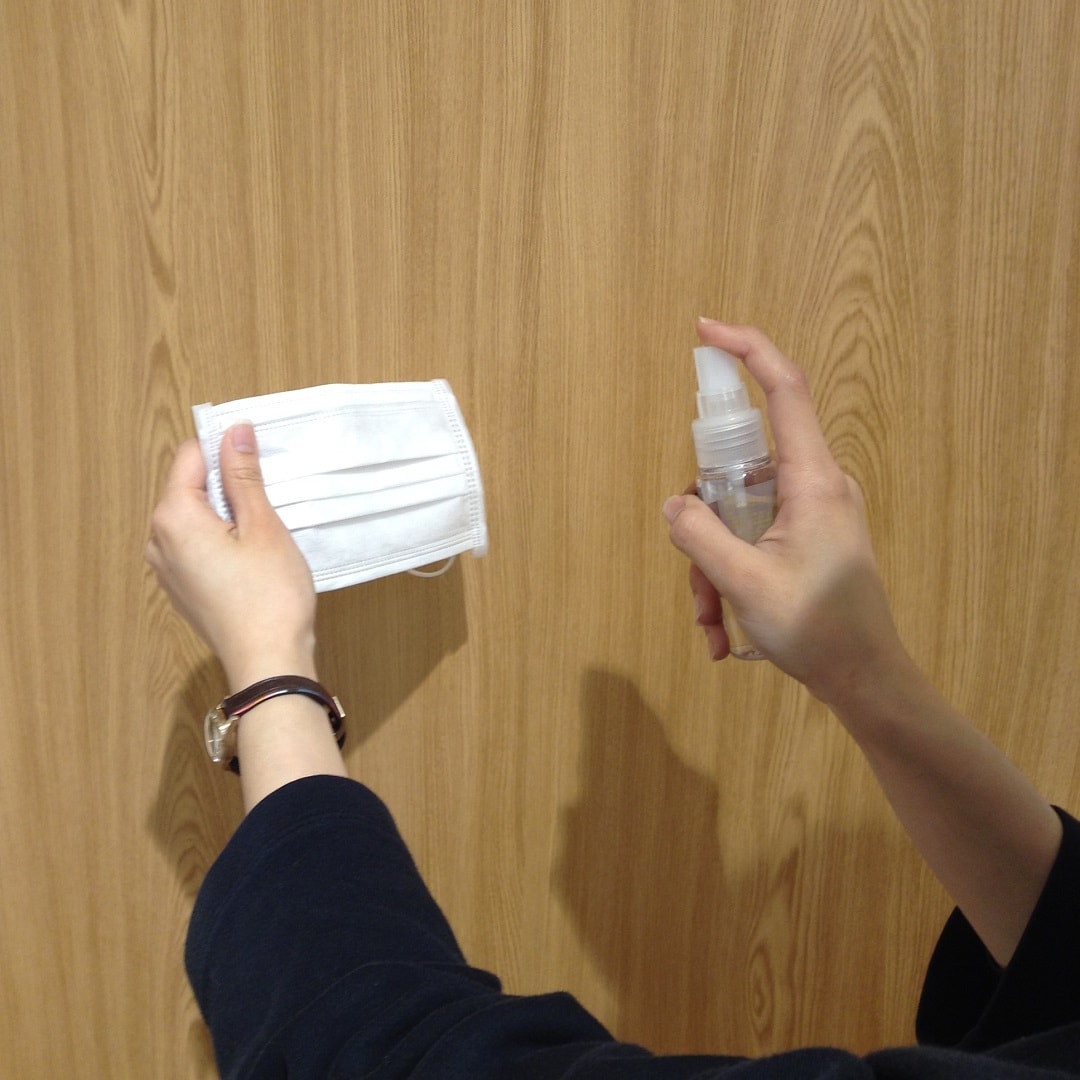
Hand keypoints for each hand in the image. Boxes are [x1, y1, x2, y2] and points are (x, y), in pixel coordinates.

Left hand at [145, 424, 317, 692]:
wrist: (268, 661)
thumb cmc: (269, 595)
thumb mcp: (262, 525)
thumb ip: (243, 475)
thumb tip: (234, 431)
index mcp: (173, 517)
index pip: (190, 456)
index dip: (225, 450)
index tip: (257, 460)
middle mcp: (158, 540)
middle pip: (189, 487)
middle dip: (226, 484)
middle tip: (267, 501)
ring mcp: (166, 568)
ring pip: (194, 518)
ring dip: (226, 514)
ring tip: (262, 533)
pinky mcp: (181, 588)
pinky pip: (195, 546)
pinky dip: (221, 540)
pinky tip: (251, 558)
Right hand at [664, 320, 904, 704]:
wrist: (867, 680)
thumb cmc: (818, 629)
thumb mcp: (745, 583)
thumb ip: (700, 536)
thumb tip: (672, 504)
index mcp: (812, 479)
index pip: (784, 389)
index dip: (747, 349)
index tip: (705, 331)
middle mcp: (816, 486)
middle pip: (739, 470)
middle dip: (703, 527)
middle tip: (699, 583)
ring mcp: (813, 515)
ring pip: (738, 515)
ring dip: (713, 569)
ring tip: (713, 625)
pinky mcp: (808, 541)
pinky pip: (753, 540)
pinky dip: (730, 579)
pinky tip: (726, 633)